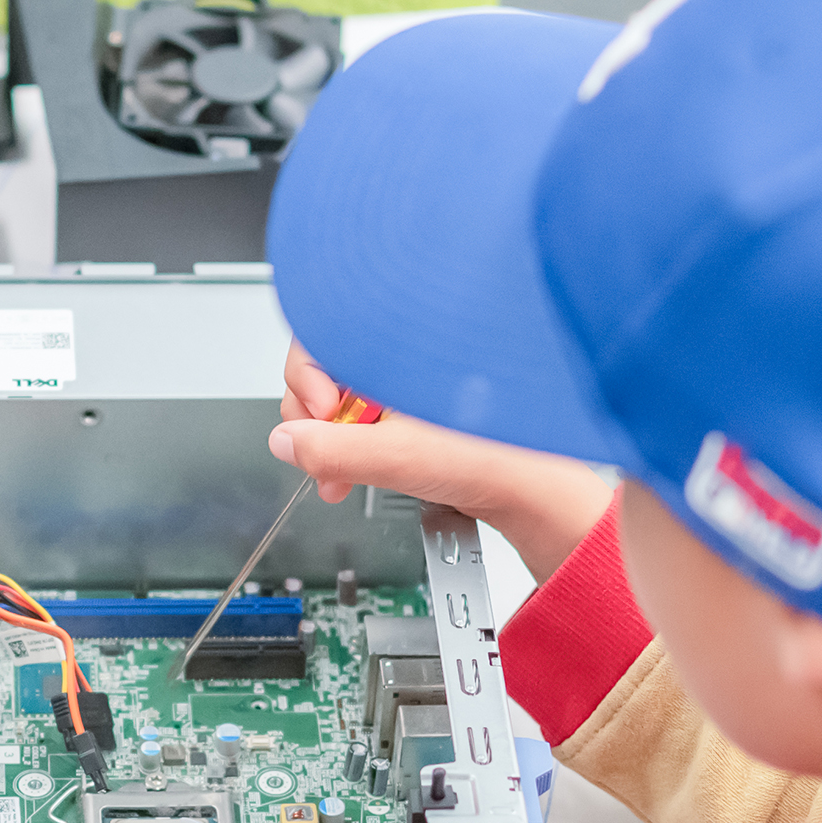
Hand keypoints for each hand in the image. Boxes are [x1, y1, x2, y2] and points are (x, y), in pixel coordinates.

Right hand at [272, 342, 613, 581]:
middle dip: (312, 421)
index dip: (307, 379)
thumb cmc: (495, 454)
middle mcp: (396, 350)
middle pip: (321, 370)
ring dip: (329, 441)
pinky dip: (350, 445)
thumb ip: (329, 449)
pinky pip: (360, 416)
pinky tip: (352, 474)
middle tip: (322, 457)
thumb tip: (285, 441)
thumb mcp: (397, 456)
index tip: (321, 418)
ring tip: (339, 477)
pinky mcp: (407, 405)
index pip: (320, 335)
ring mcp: (399, 378)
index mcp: (397, 340)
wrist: (536, 487)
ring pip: (338, 399)